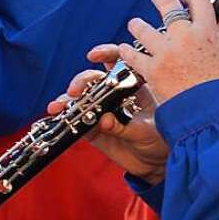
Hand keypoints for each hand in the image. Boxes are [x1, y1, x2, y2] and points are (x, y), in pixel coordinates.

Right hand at [47, 43, 166, 184]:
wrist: (156, 165)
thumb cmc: (161, 142)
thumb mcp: (148, 132)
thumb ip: (125, 127)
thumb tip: (103, 120)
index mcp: (134, 87)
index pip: (118, 62)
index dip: (105, 53)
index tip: (93, 56)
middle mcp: (115, 95)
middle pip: (94, 78)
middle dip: (82, 81)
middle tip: (76, 90)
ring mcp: (101, 110)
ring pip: (81, 97)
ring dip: (68, 98)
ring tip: (61, 105)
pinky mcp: (92, 126)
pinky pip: (75, 117)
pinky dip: (64, 114)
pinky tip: (56, 112)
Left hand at [120, 0, 218, 103]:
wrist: (211, 116)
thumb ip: (214, 40)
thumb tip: (212, 24)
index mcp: (207, 33)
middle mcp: (184, 37)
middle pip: (166, 3)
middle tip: (158, 0)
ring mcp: (165, 51)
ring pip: (140, 26)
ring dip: (137, 27)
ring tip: (137, 27)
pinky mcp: (150, 68)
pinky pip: (130, 53)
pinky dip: (126, 51)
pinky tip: (126, 50)